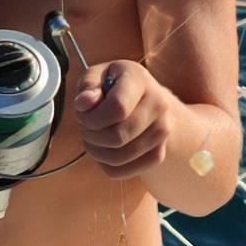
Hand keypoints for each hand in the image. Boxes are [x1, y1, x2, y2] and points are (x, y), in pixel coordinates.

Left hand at [73, 60, 173, 177]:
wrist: (147, 99)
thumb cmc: (114, 84)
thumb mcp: (97, 74)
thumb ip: (88, 85)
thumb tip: (83, 103)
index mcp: (141, 80)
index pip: (118, 108)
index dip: (93, 116)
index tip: (83, 111)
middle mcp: (158, 105)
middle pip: (117, 136)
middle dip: (91, 135)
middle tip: (86, 126)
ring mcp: (162, 132)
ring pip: (118, 158)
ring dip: (96, 151)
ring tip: (92, 136)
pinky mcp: (158, 154)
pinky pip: (121, 172)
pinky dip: (104, 164)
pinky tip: (103, 148)